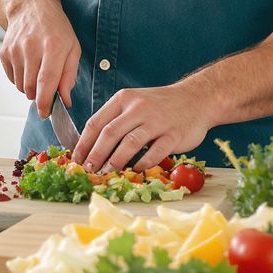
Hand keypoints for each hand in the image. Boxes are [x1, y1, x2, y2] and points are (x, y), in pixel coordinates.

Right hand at [0, 0, 80, 119]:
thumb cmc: (55, 27)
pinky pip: (12, 78)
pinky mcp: (4, 52)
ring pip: (21, 86)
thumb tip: (65, 99)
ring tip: (38, 72)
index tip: (45, 113)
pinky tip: (28, 65)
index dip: (46, 102)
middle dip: (39, 96)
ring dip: (30, 88)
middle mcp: (31, 47)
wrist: (30, 6)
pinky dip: (20, 79)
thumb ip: (69, 75)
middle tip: (47, 90)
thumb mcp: (73, 48)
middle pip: (32, 88)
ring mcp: (15, 50)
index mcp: (53, 46)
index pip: (47, 81)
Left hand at [71, 82, 213, 173]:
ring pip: (130, 143)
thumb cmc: (160, 104)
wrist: (196, 98)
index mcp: (123, 99)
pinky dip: (143, 163)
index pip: (96, 122)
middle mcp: (138, 108)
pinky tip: (135, 171)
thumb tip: (92, 145)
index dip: (83, 143)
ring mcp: (156, 120)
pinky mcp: (173, 134)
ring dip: (115, 161)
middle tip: (88, 170)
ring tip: (106, 173)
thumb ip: (116, 119)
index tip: (75, 159)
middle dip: (95, 154)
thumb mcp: (134, 102)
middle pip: (109, 133)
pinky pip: (155, 152)